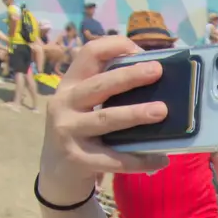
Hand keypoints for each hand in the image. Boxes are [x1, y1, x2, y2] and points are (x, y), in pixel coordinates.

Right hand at [38, 36, 169, 199]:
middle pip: (99, 85)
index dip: (114, 46)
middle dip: (129, 76)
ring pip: (106, 119)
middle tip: (157, 71)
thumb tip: (154, 78)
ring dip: (135, 114)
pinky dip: (139, 160)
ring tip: (161, 111)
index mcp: (70, 84)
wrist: (56, 171)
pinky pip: (114, 159)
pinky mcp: (77, 159)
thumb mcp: (83, 105)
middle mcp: (64, 103)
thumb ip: (107, 91)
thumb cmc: (81, 131)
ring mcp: (68, 131)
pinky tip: (160, 160)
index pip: (88, 54)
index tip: (139, 51)